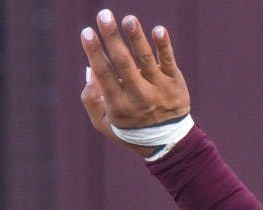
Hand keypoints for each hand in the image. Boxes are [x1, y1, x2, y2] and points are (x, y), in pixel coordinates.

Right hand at [79, 9, 190, 156]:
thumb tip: (89, 69)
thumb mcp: (103, 123)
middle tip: (103, 15)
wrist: (169, 142)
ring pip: (146, 60)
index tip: (87, 32)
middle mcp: (140, 97)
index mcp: (119, 106)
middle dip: (112, 38)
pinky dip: (164, 46)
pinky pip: (170, 62)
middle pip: (124, 63)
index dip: (95, 52)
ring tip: (129, 19)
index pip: (105, 74)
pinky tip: (159, 30)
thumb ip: (91, 100)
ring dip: (137, 38)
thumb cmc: (130, 129)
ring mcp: (159, 89)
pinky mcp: (176, 84)